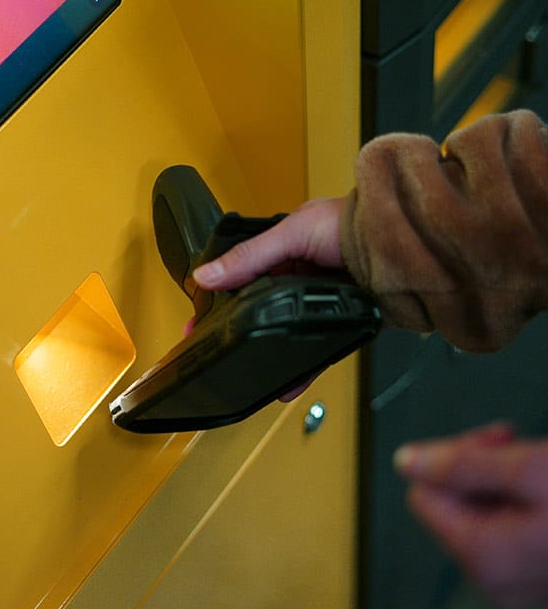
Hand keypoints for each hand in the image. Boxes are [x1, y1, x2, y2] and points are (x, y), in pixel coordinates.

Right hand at [189, 197, 345, 400]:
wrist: (408, 247)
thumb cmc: (357, 224)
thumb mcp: (294, 233)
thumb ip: (251, 257)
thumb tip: (207, 275)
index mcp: (287, 249)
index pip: (244, 276)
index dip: (221, 298)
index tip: (199, 319)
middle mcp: (304, 276)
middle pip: (264, 308)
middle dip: (243, 330)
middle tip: (218, 350)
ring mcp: (323, 301)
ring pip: (288, 332)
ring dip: (273, 353)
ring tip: (251, 376)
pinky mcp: (342, 322)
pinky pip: (317, 350)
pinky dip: (303, 368)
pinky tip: (289, 384)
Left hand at [395, 423, 547, 608]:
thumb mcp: (530, 470)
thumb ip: (461, 464)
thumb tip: (406, 461)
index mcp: (484, 558)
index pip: (424, 496)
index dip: (452, 460)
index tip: (495, 442)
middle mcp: (493, 578)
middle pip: (452, 502)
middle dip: (481, 468)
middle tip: (521, 448)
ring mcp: (517, 579)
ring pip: (480, 509)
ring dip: (504, 479)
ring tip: (542, 467)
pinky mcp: (537, 571)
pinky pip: (506, 524)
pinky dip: (522, 497)